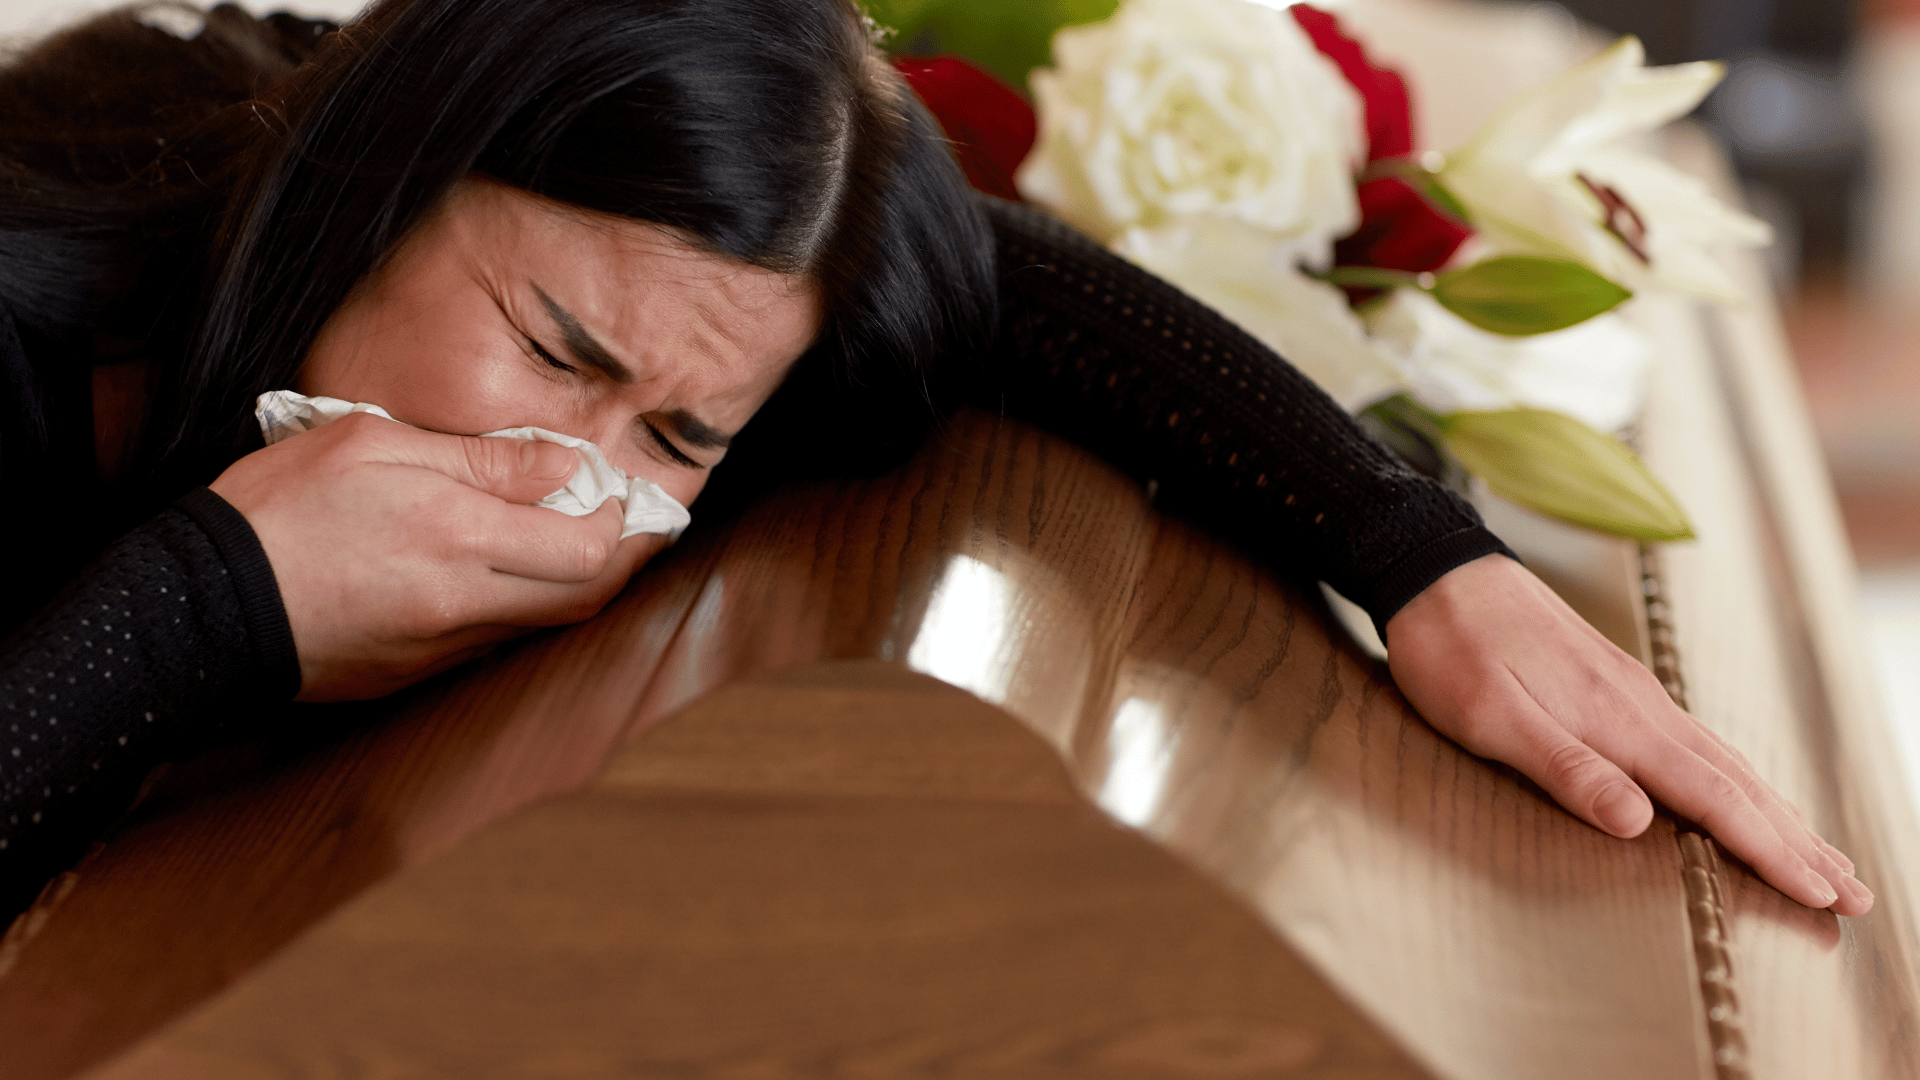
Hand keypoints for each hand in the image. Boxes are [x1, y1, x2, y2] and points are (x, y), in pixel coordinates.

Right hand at [211, 411, 665, 700]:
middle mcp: (463, 604)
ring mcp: (440, 649)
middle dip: (616, 561)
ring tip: (566, 543)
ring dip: (569, 589)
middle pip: (584, 598)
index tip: (612, 490)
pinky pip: (492, 647)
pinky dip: (517, 614)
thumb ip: (481, 458)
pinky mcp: (413, 675)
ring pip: (542, 627)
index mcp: (459, 537)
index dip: (618, 519)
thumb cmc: (277, 508)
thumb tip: (565, 464)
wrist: (196, 605)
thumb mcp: (372, 443)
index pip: (588, 547)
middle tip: (620, 522)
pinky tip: (503, 579)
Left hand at [1384, 553, 1870, 914]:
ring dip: (1777, 813)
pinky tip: (1740, 790)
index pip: (1717, 800)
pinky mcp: (1614, 683)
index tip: (1820, 896)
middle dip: (1798, 843)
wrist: (1439, 572)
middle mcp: (1642, 705)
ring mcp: (1633, 692)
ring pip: (1725, 761)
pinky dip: (1737, 778)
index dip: (1771, 853)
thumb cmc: (1454, 648)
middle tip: (1851, 894)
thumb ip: (1565, 769)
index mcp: (1620, 721)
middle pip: (1740, 784)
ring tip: (1818, 852)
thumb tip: (1637, 822)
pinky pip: (1696, 742)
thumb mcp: (1491, 718)